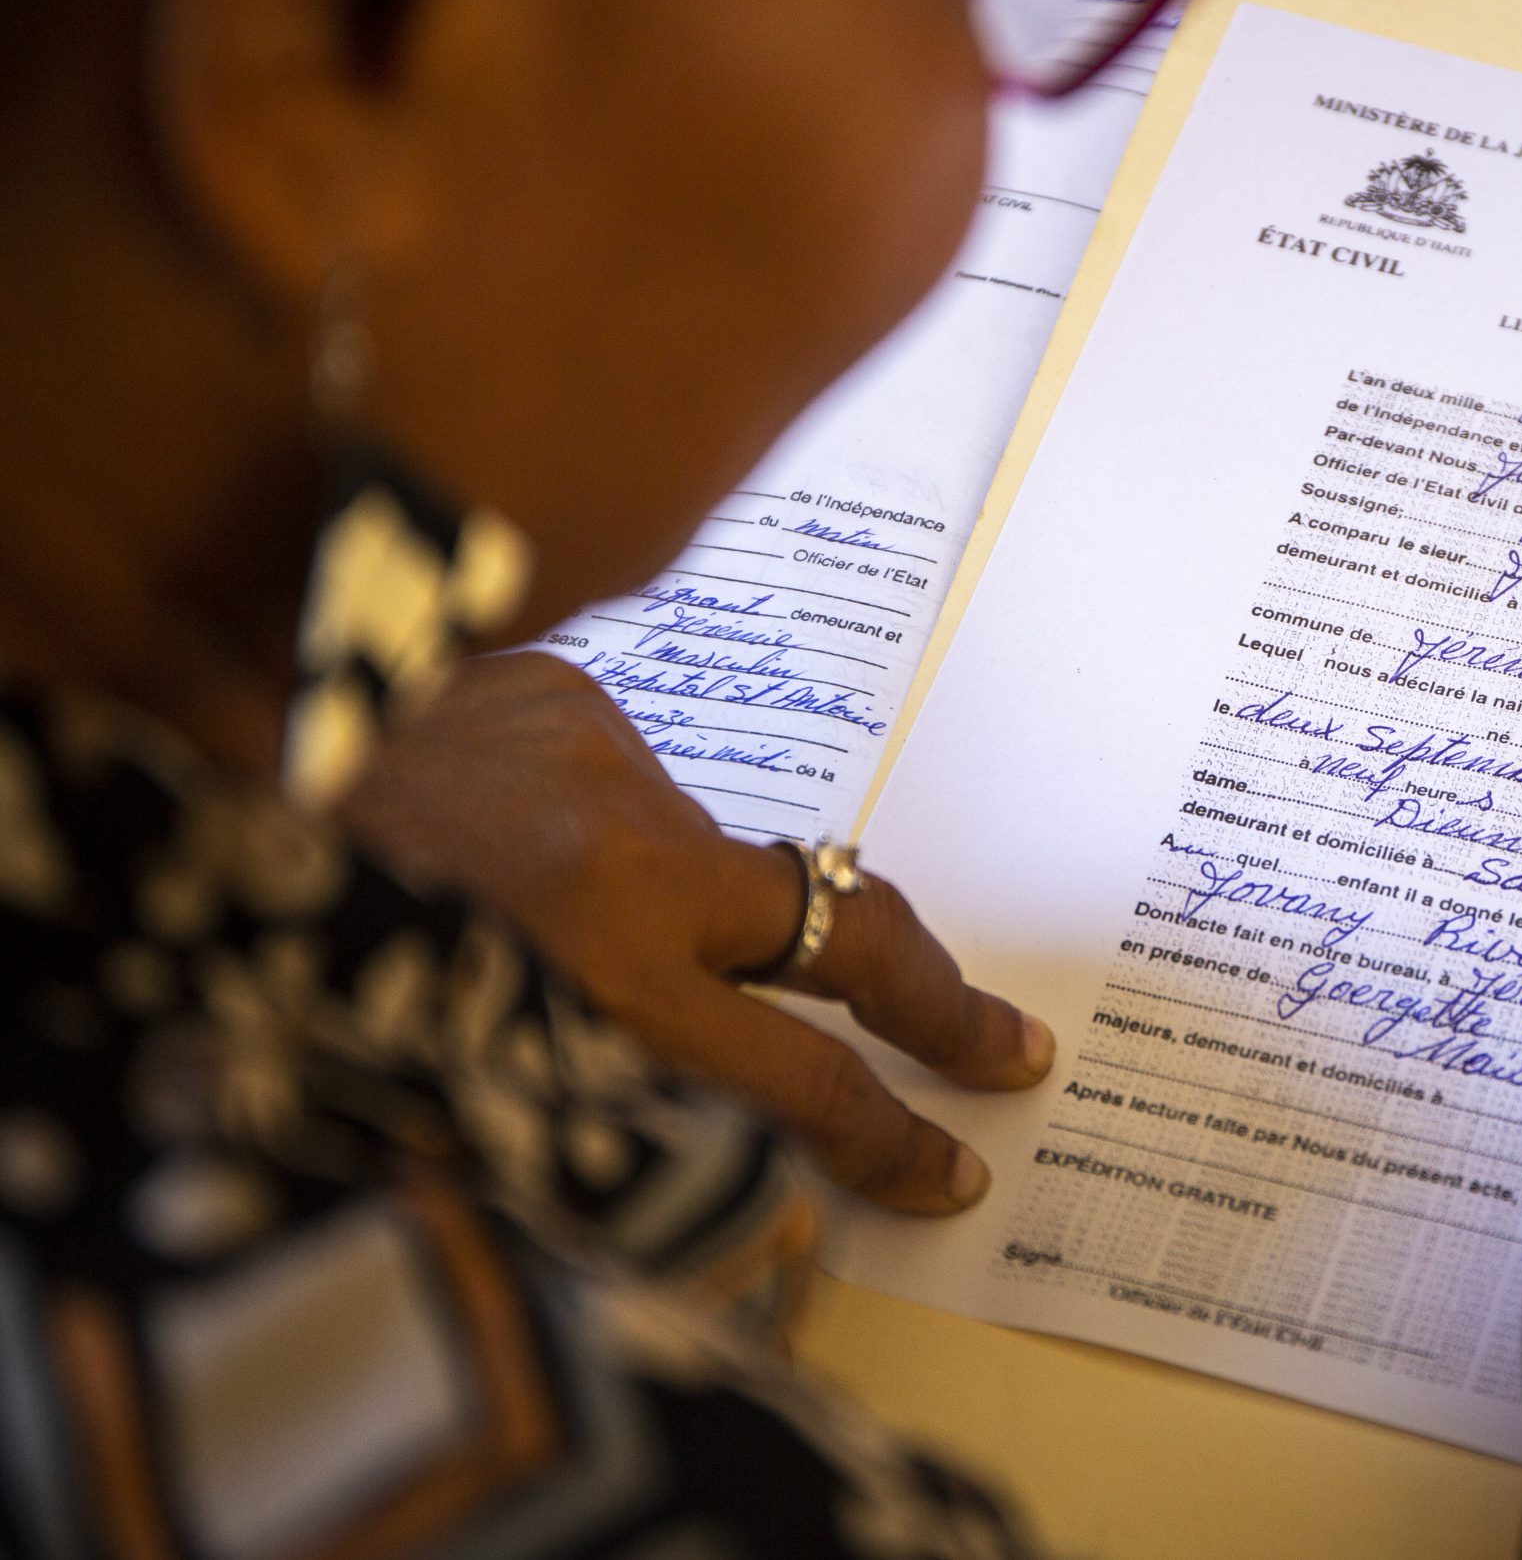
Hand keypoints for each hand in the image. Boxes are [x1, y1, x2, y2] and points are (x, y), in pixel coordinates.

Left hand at [341, 651, 1051, 1212]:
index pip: (799, 1080)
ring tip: (516, 914)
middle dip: (936, 998)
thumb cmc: (295, 961)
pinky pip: (616, 776)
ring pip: (702, 853)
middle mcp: (618, 870)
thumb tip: (717, 1104)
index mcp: (588, 986)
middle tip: (1005, 1043)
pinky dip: (580, 820)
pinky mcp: (557, 694)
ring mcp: (599, 766)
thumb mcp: (457, 1065)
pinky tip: (479, 832)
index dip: (888, 1135)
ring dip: (659, 901)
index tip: (955, 1167)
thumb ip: (600, 1081)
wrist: (176, 793)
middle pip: (843, 932)